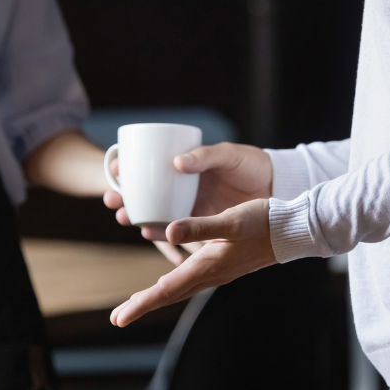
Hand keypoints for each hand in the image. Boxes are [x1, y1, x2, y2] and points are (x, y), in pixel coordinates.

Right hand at [103, 142, 271, 263]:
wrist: (276, 187)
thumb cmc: (251, 164)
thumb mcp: (228, 155)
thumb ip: (205, 156)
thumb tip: (177, 162)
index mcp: (184, 166)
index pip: (147, 167)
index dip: (127, 168)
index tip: (115, 169)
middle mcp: (181, 187)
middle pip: (144, 193)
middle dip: (124, 197)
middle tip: (112, 199)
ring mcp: (189, 207)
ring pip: (155, 213)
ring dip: (136, 216)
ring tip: (125, 217)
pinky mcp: (201, 224)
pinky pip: (175, 231)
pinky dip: (162, 234)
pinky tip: (150, 234)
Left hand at [111, 198, 275, 326]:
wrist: (293, 230)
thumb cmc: (264, 222)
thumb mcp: (231, 220)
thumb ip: (199, 227)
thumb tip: (170, 231)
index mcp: (207, 267)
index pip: (166, 290)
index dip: (141, 304)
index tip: (119, 318)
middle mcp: (210, 274)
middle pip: (169, 295)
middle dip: (142, 306)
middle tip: (118, 318)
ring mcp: (217, 272)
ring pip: (179, 289)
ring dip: (156, 297)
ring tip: (135, 304)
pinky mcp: (222, 265)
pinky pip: (190, 280)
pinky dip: (172, 285)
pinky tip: (169, 283)